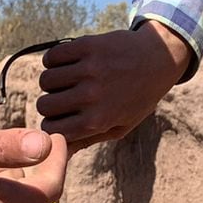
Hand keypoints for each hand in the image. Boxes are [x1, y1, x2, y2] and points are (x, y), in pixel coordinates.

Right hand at [35, 20, 191, 148]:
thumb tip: (59, 156)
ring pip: (45, 80)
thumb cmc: (137, 99)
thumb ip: (87, 140)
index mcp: (98, 121)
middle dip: (50, 104)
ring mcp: (89, 69)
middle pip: (43, 105)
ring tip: (66, 80)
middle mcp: (91, 96)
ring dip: (52, 81)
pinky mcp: (88, 46)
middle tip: (63, 98)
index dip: (52, 124)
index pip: (50, 129)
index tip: (61, 118)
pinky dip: (53, 60)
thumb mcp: (119, 127)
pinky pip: (52, 56)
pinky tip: (66, 63)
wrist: (159, 60)